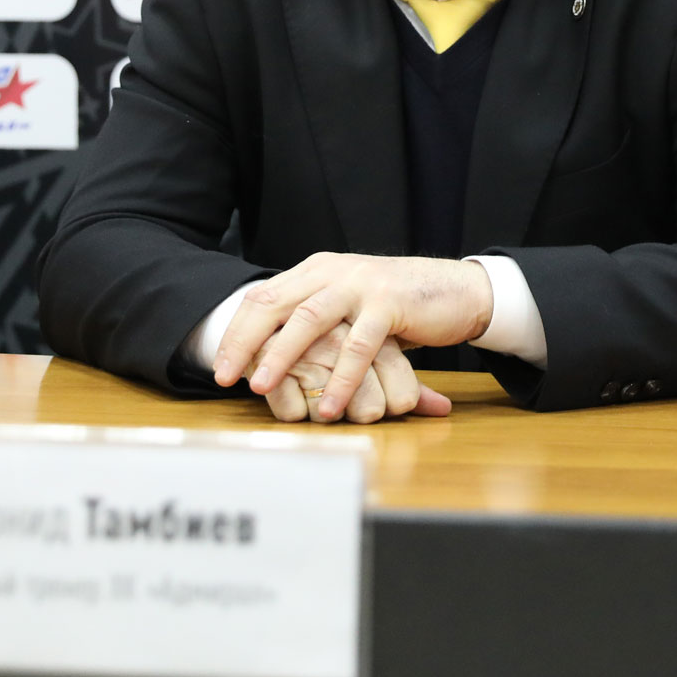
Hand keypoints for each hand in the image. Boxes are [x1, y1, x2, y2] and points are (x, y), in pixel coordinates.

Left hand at [215, 253, 493, 421]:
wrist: (458, 290)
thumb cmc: (398, 306)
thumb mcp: (349, 305)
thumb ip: (315, 319)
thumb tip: (269, 353)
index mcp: (316, 270)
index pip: (262, 296)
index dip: (236, 330)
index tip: (218, 365)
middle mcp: (332, 271)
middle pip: (275, 303)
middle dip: (244, 342)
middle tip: (224, 378)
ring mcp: (360, 284)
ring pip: (309, 320)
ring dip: (281, 356)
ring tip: (260, 389)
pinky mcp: (389, 303)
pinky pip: (357, 345)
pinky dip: (340, 378)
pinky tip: (328, 406)